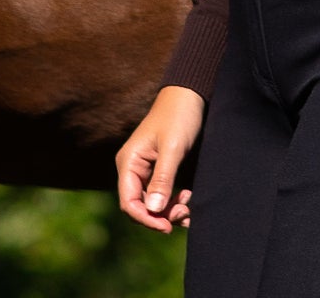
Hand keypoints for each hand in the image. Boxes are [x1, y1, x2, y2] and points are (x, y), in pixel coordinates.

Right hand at [116, 85, 204, 231]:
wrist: (191, 92)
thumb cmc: (179, 115)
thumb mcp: (173, 148)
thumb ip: (162, 179)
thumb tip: (152, 210)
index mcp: (128, 162)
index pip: (129, 202)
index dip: (146, 219)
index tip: (167, 227)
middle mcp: (133, 168)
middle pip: (141, 205)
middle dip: (161, 215)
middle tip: (185, 215)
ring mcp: (145, 169)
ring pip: (153, 201)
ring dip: (169, 210)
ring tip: (189, 209)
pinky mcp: (159, 168)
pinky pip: (162, 193)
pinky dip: (174, 201)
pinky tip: (188, 202)